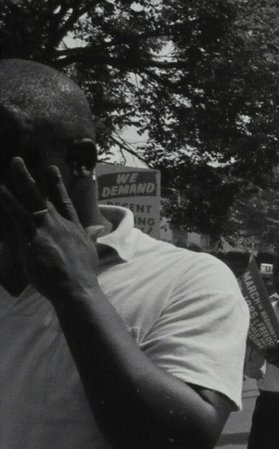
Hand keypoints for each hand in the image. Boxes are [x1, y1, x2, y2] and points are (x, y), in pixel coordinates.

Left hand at [0, 159, 99, 301]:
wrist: (76, 287)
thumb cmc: (83, 275)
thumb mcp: (91, 251)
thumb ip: (90, 237)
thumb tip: (98, 229)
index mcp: (74, 227)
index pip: (64, 202)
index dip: (57, 185)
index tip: (51, 170)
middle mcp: (60, 223)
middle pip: (44, 195)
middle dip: (31, 177)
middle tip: (18, 161)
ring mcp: (46, 228)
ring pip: (31, 199)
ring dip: (21, 180)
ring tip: (13, 165)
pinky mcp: (33, 236)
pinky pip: (17, 214)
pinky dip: (8, 201)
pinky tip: (0, 190)